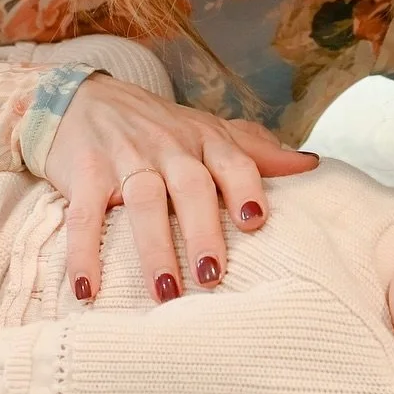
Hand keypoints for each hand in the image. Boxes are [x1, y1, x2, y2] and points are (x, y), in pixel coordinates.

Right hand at [43, 75, 316, 306]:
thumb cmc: (156, 127)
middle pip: (190, 185)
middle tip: (213, 276)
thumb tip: (312, 165)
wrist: (80, 99)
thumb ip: (255, 150)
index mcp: (203, 139)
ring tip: (164, 293)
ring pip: (142, 201)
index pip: (233, 160)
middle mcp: (167, 146)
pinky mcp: (83, 173)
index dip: (245, 188)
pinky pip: (84, 215)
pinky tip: (87, 289)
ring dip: (152, 247)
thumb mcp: (206, 131)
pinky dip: (84, 252)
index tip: (256, 223)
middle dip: (202, 229)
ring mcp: (124, 158)